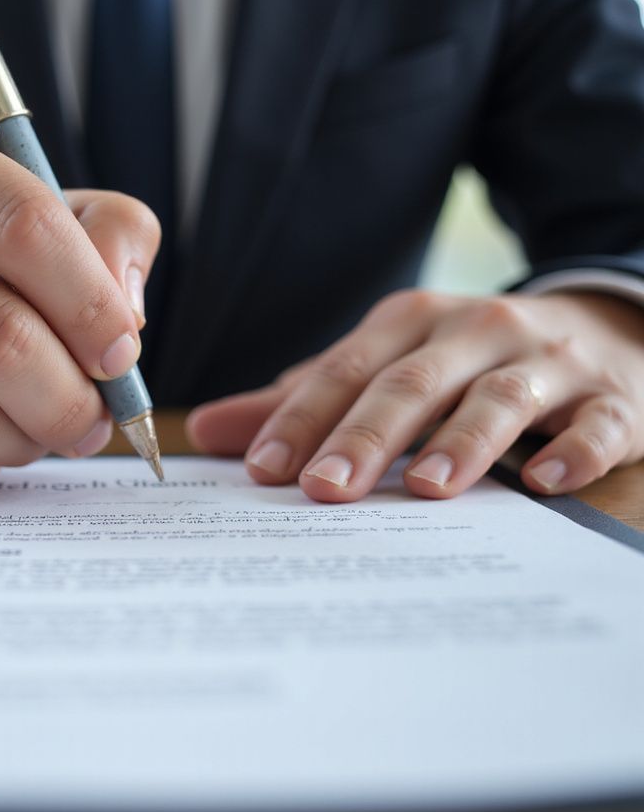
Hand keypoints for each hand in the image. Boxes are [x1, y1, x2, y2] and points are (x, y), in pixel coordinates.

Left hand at [187, 289, 643, 500]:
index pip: (347, 370)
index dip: (303, 417)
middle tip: (323, 489)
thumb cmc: (466, 358)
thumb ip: (303, 399)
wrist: (596, 330)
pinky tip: (546, 482)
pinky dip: (573, 449)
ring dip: (461, 441)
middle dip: (365, 436)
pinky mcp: (609, 398)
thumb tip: (208, 430)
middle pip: (412, 383)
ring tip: (424, 488)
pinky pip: (596, 423)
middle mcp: (474, 331)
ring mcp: (545, 363)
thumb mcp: (385, 365)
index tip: (263, 469)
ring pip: (498, 398)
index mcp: (411, 322)